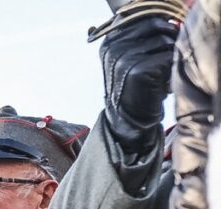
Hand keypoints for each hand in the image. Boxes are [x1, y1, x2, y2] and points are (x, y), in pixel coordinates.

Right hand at [101, 16, 178, 153]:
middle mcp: (113, 47)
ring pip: (165, 40)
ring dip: (169, 55)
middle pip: (156, 25)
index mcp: (109, 41)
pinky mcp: (139, 70)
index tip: (165, 35)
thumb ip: (140, 36)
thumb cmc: (134, 87)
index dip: (159, 24)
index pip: (141, 16)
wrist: (127, 120)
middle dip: (168, 38)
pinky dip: (170, 69)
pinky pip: (168, 56)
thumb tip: (172, 21)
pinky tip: (161, 82)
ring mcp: (124, 58)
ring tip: (160, 73)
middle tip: (164, 58)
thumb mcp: (129, 58)